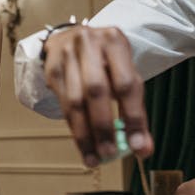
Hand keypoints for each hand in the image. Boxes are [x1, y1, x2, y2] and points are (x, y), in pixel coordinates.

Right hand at [42, 25, 152, 166]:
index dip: (133, 117)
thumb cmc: (106, 62)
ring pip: (75, 101)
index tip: (138, 146)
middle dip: (103, 127)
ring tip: (95, 157)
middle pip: (96, 90)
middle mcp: (88, 43)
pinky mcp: (52, 69)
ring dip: (85, 134)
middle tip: (110, 154)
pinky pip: (63, 104)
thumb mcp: (125, 75)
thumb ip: (135, 110)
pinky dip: (75, 128)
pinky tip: (84, 144)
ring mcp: (66, 55)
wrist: (71, 38)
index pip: (126, 84)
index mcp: (114, 41)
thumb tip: (143, 148)